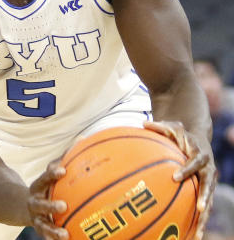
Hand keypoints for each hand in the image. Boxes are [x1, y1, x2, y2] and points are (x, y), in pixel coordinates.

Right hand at [28, 159, 68, 239]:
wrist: (24, 205)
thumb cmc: (46, 187)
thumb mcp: (50, 175)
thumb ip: (63, 159)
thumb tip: (82, 138)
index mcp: (38, 187)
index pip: (44, 179)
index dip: (51, 174)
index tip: (62, 170)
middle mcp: (35, 202)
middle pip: (40, 204)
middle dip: (50, 205)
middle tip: (63, 206)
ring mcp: (37, 218)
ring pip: (43, 225)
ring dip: (53, 230)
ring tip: (65, 235)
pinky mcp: (42, 230)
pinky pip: (48, 236)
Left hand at [144, 120, 215, 239]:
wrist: (199, 141)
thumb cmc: (182, 135)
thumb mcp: (173, 127)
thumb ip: (160, 127)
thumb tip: (142, 123)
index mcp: (201, 155)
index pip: (194, 164)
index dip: (186, 170)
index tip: (175, 178)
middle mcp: (208, 171)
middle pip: (208, 187)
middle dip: (204, 198)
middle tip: (199, 209)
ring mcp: (208, 183)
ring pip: (209, 202)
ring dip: (205, 218)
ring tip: (199, 234)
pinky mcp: (205, 192)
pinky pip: (204, 208)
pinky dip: (200, 222)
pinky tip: (193, 236)